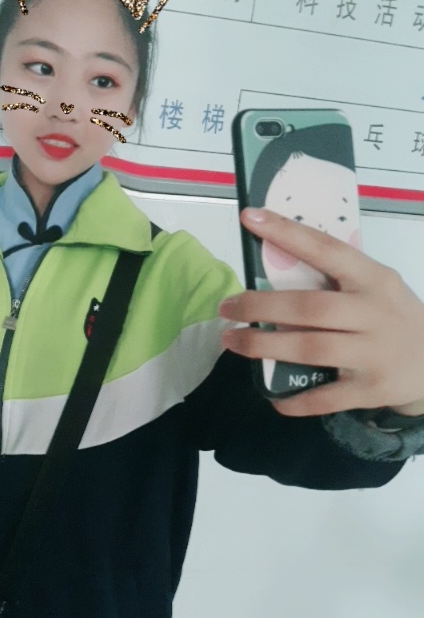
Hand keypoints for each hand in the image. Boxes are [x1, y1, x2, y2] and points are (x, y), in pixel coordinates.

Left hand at [218, 207, 423, 417]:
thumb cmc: (391, 317)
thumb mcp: (375, 287)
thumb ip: (335, 279)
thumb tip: (273, 263)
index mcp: (373, 278)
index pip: (326, 249)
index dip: (286, 233)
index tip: (250, 218)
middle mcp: (374, 313)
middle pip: (308, 307)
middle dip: (259, 306)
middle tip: (226, 307)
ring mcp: (374, 353)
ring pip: (309, 348)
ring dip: (262, 346)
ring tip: (231, 341)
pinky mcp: (371, 389)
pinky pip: (325, 397)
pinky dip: (295, 399)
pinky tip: (271, 396)